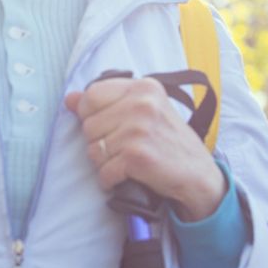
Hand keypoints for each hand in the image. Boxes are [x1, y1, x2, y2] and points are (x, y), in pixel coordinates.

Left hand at [64, 77, 224, 221]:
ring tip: (127, 162)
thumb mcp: (145, 112)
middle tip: (123, 148)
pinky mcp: (136, 156)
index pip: (92, 95)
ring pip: (93, 150)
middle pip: (88, 125)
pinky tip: (127, 176)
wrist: (198, 174)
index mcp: (144, 87)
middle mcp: (142, 104)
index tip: (107, 126)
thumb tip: (69, 99)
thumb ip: (108, 102)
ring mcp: (139, 130)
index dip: (90, 114)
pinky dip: (110, 179)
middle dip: (99, 142)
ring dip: (105, 163)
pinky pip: (103, 172)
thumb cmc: (169, 142)